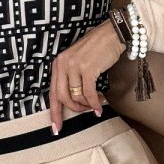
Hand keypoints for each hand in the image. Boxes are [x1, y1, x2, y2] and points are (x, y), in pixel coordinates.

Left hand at [49, 19, 125, 133]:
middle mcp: (63, 64)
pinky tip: (100, 106)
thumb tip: (74, 101)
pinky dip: (95, 103)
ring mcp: (74, 66)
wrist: (111, 35)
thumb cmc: (96, 49)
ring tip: (96, 103)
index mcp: (58, 64)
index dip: (54, 112)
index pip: (52, 92)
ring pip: (76, 96)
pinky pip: (89, 93)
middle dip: (73, 109)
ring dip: (87, 104)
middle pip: (61, 97)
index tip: (56, 128)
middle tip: (84, 113)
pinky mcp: (88, 69)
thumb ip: (71, 77)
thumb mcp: (77, 61)